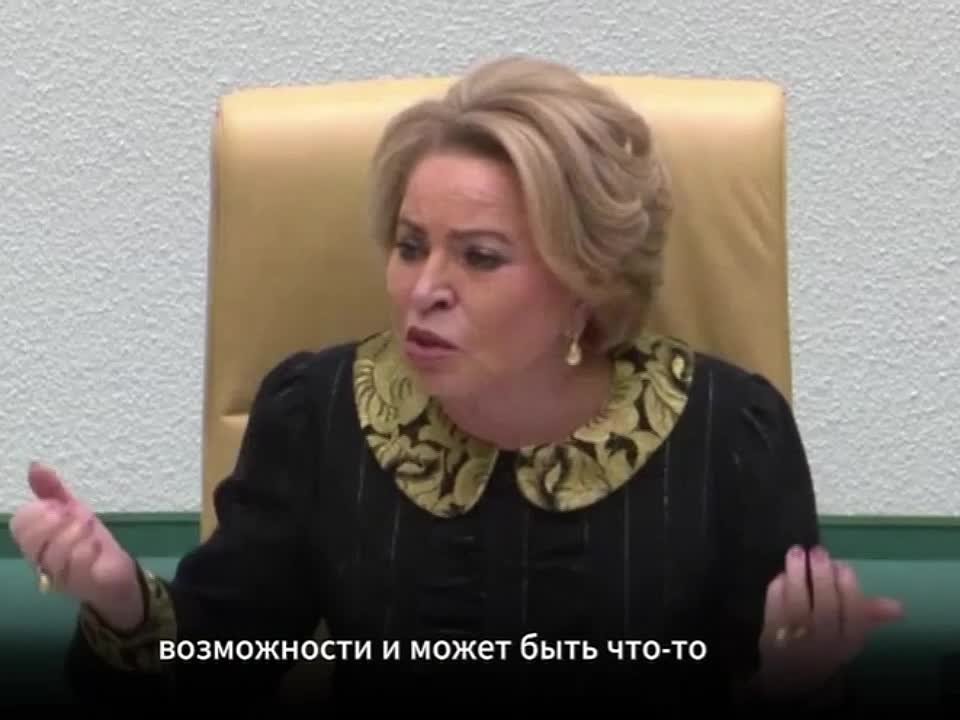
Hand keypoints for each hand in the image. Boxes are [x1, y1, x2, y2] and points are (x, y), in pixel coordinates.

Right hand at [8, 462, 143, 630]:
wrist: (118, 573)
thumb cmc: (89, 541)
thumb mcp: (73, 510)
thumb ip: (52, 490)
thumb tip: (34, 465)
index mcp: (36, 542)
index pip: (19, 525)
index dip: (38, 512)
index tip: (58, 506)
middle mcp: (42, 561)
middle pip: (32, 542)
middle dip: (55, 522)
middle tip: (75, 515)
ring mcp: (61, 576)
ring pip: (55, 555)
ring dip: (75, 534)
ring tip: (89, 527)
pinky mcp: (84, 584)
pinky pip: (78, 568)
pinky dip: (88, 550)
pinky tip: (96, 545)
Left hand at [756, 544, 903, 695]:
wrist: (792, 674)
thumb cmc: (826, 642)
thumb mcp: (849, 631)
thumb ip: (870, 613)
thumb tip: (899, 606)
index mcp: (848, 642)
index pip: (854, 617)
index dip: (849, 590)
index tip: (844, 566)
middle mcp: (824, 644)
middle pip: (825, 609)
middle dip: (822, 577)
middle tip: (819, 552)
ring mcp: (796, 641)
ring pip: (797, 606)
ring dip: (797, 576)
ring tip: (797, 552)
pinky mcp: (770, 635)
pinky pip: (775, 609)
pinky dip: (778, 590)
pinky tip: (782, 574)